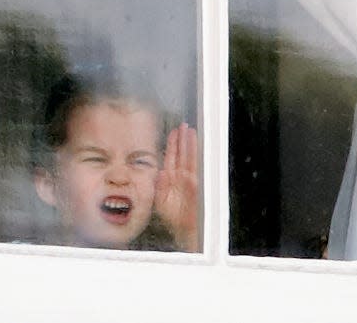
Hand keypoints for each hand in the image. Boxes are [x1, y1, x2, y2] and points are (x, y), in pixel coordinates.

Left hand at [154, 123, 198, 251]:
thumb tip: (160, 172)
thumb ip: (160, 186)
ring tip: (190, 131)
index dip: (172, 145)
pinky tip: (196, 147)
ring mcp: (189, 180)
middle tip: (183, 125)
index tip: (174, 132)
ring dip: (190, 144)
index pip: (171, 158)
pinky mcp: (197, 184)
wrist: (185, 231)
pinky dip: (197, 157)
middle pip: (181, 154)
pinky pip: (197, 167)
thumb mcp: (161, 202)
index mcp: (170, 180)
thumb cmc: (173, 219)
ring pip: (189, 157)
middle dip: (182, 140)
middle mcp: (180, 177)